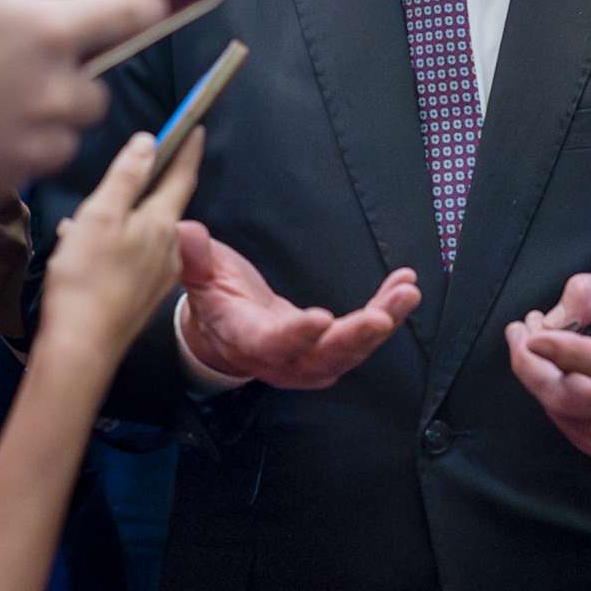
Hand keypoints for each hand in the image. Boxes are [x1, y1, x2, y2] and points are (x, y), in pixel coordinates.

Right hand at [0, 0, 167, 215]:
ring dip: (41, 114)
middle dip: (70, 69)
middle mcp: (52, 96)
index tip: (117, 2)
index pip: (134, 14)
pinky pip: (22, 166)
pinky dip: (4, 148)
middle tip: (11, 53)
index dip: (134, 2)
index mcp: (48, 30)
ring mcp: (25, 149)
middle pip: (98, 85)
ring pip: (64, 132)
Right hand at [36, 130, 203, 371]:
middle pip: (160, 205)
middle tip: (116, 176)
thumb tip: (150, 141)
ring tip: (81, 221)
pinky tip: (80, 251)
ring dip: (118, 220)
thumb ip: (127, 176)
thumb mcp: (101, 215)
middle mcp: (169, 248)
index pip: (182, 176)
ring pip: (140, 233)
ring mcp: (158, 275)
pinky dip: (111, 246)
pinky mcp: (141, 296)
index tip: (195, 128)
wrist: (81, 346)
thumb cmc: (87, 276)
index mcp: (162, 223)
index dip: (188, 150)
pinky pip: (131, 257)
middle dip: (141, 188)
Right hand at [175, 227, 418, 389]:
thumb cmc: (213, 301)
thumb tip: (184, 231)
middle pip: (321, 358)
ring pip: (349, 353)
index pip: (270, 343)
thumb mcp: (199, 277)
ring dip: (381, 324)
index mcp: (245, 338)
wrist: (223, 336)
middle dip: (355, 338)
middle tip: (383, 317)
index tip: (320, 320)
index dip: (295, 335)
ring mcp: (307, 359)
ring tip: (406, 293)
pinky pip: (361, 338)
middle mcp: (280, 358)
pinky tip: (404, 287)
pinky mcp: (327, 350)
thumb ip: (194, 257)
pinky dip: (386, 314)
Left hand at [504, 275, 590, 462]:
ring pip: (556, 407)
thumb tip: (551, 320)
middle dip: (528, 361)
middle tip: (519, 330)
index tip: (532, 331)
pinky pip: (561, 419)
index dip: (564, 350)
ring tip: (538, 342)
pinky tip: (559, 371)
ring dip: (536, 372)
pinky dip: (551, 392)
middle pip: (568, 395)